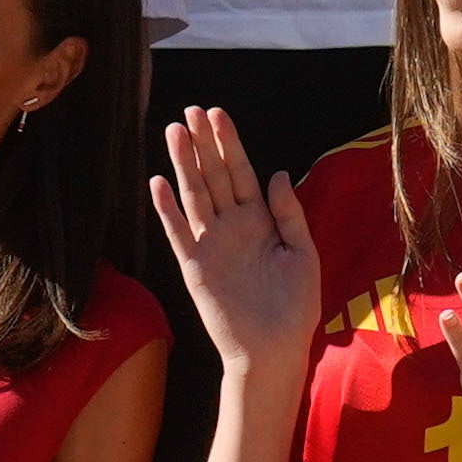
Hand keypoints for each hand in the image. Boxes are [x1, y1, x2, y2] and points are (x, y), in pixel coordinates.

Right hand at [150, 105, 322, 375]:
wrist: (273, 350)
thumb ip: (289, 213)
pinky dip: (166, 209)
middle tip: (191, 111)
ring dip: (182, 165)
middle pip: (213, 177)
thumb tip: (276, 174)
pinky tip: (158, 182)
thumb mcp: (303, 254)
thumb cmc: (294, 307)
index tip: (217, 115)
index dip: (229, 145)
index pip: (241, 174)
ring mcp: (210, 245)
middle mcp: (231, 228)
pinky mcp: (193, 266)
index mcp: (260, 222)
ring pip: (193, 196)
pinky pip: (177, 232)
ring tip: (173, 132)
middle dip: (202, 144)